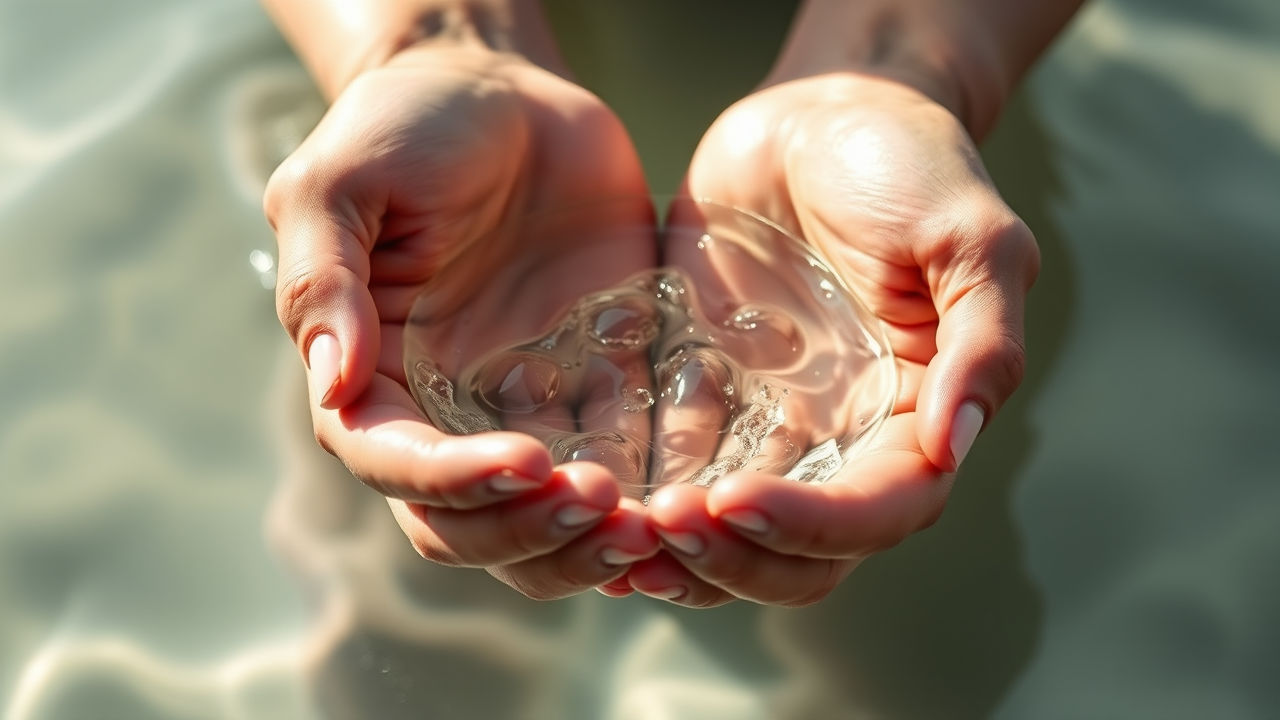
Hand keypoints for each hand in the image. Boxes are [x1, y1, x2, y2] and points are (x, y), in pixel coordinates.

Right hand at [264, 44, 659, 599]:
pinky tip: (690, 497)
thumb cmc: (407, 127)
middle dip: (530, 532)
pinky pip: (626, 458)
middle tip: (602, 506)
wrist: (505, 91)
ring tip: (647, 526)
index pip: (396, 466)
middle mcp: (447, 410)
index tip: (526, 461)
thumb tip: (334, 383)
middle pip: (473, 523)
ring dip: (588, 540)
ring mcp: (527, 404)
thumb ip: (323, 280)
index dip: (455, 483)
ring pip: (546, 518)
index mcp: (375, 378)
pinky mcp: (600, 382)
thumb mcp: (343, 184)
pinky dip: (652, 494)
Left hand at [622, 73, 1038, 606]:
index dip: (811, 526)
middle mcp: (843, 442)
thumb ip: (984, 341)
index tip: (735, 502)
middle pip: (800, 553)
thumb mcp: (970, 236)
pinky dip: (636, 499)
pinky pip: (671, 467)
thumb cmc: (907, 162)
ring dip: (679, 554)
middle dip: (733, 558)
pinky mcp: (704, 396)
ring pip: (730, 534)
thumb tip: (954, 448)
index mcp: (916, 419)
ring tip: (615, 531)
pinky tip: (588, 501)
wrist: (817, 114)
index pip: (879, 511)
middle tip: (663, 526)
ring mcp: (770, 426)